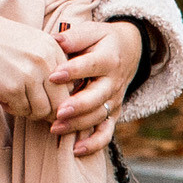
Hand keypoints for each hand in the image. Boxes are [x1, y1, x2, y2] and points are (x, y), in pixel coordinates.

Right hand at [0, 6, 79, 125]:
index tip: (45, 99)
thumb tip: (65, 98)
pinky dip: (13, 109)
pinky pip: (22, 111)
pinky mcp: (12, 87)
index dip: (58, 97)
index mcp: (53, 48)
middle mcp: (44, 61)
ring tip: (16, 101)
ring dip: (30, 111)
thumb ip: (50, 63)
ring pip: (43, 110)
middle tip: (33, 109)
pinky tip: (3, 98)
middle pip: (61, 101)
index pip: (70, 85)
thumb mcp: (31, 43)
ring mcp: (29, 74)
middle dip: (48, 110)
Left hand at [47, 10, 143, 158]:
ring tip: (55, 128)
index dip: (72, 71)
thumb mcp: (92, 31)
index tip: (53, 76)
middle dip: (78, 106)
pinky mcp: (113, 113)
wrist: (129, 51)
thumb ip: (74, 37)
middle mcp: (113, 82)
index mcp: (108, 59)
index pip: (90, 65)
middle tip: (58, 112)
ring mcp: (114, 100)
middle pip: (97, 97)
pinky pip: (107, 132)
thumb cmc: (101, 40)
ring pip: (99, 116)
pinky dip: (94, 144)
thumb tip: (54, 39)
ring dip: (78, 125)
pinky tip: (76, 150)